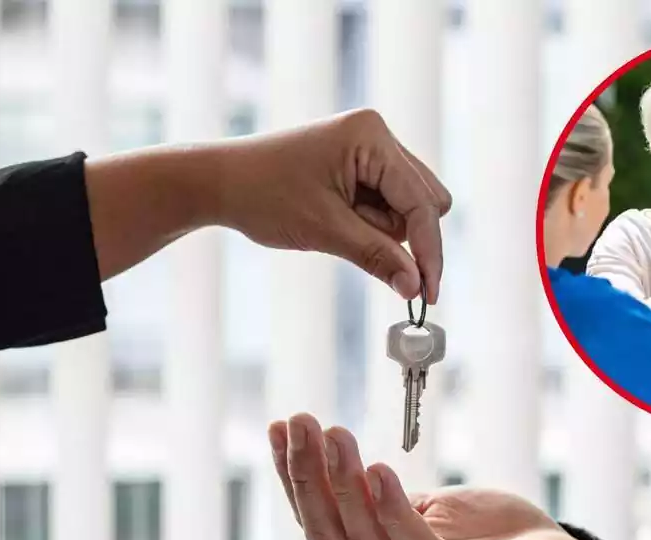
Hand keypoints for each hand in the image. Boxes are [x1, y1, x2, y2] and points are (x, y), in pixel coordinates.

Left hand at [215, 109, 451, 301]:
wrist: (221, 182)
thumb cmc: (264, 196)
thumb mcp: (325, 231)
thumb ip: (377, 256)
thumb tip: (415, 287)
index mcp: (372, 136)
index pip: (422, 203)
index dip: (428, 251)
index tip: (429, 294)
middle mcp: (377, 134)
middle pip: (425, 201)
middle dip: (401, 235)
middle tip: (357, 243)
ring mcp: (370, 147)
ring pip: (409, 206)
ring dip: (383, 230)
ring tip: (336, 226)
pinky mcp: (361, 163)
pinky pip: (388, 203)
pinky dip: (372, 223)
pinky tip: (340, 221)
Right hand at [268, 414, 605, 539]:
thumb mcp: (434, 516)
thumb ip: (390, 508)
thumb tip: (348, 472)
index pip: (322, 528)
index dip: (296, 480)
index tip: (281, 430)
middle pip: (334, 536)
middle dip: (309, 476)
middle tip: (299, 424)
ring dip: (344, 484)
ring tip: (335, 435)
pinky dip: (393, 510)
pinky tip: (377, 471)